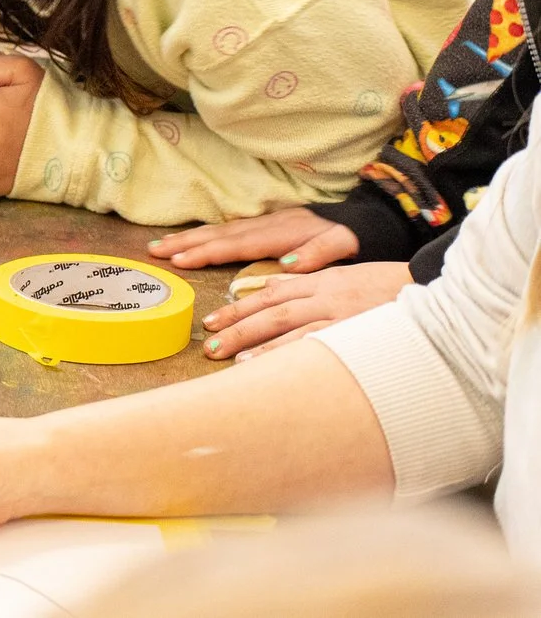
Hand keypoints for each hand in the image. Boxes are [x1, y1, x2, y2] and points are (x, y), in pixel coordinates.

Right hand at [149, 208, 359, 272]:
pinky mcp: (267, 224)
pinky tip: (192, 240)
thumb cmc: (357, 235)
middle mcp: (267, 225)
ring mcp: (265, 223)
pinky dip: (205, 236)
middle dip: (185, 243)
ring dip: (189, 239)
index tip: (179, 261)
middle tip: (153, 252)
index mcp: (282, 232)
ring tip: (160, 246)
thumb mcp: (347, 244)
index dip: (207, 253)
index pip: (237, 245)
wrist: (368, 214)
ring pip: (220, 230)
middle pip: (219, 235)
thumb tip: (289, 263)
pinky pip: (228, 230)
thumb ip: (320, 253)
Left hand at [198, 260, 413, 360]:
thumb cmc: (395, 290)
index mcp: (324, 282)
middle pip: (271, 309)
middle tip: (207, 342)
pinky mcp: (356, 331)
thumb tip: (278, 291)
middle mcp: (326, 295)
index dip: (241, 305)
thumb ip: (315, 287)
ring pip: (286, 326)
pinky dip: (287, 353)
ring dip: (254, 340)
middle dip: (236, 325)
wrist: (437, 291)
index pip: (272, 292)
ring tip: (226, 355)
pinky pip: (314, 344)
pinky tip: (266, 365)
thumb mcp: (350, 280)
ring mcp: (340, 313)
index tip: (214, 320)